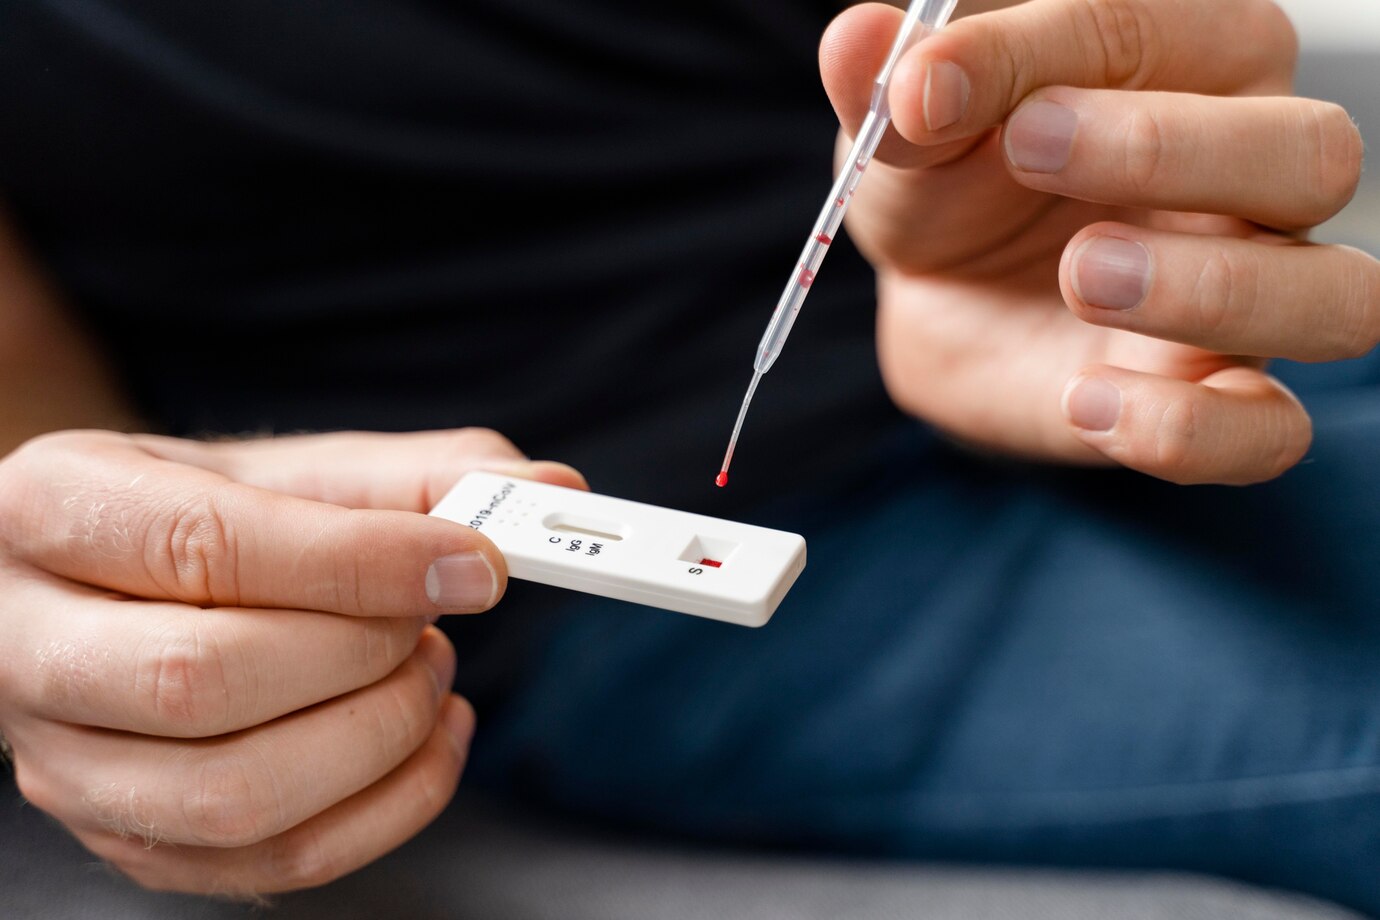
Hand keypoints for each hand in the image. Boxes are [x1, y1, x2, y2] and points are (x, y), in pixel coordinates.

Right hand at [0, 429, 584, 895]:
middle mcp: (31, 646)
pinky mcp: (132, 841)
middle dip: (363, 653)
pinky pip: (273, 863)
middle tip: (435, 616)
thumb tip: (549, 486)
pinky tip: (431, 737)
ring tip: (429, 669)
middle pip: (205, 683)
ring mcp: (70, 765)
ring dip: (378, 737)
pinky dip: (390, 807)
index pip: (205, 548)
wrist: (106, 586)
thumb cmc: (201, 517)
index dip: (360, 562)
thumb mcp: (287, 469)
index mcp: (56, 513)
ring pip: (234, 796)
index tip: (476, 563)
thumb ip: (414, 475)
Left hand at [821, 0, 1375, 483]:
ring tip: (1081, 273)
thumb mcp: (913, 131)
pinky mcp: (1216, 401)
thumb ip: (899, 89)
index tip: (925, 87)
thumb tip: (857, 41)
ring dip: (1212, 288)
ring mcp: (1252, 293)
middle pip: (1311, 152)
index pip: (1163, 30)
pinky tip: (1083, 401)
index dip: (1044, 51)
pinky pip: (1269, 434)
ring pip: (1335, 295)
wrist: (944, 298)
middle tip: (1029, 150)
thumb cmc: (957, 186)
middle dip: (1170, 149)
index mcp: (1194, 62)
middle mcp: (1253, 174)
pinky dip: (1189, 431)